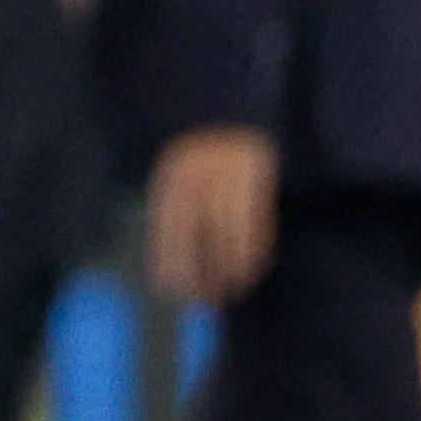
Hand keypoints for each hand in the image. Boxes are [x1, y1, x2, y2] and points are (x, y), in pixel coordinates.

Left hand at [145, 126, 277, 305]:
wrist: (226, 121)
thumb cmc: (197, 162)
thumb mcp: (175, 180)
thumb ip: (172, 216)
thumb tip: (164, 268)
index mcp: (171, 178)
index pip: (168, 226)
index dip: (169, 261)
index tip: (170, 291)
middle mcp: (197, 175)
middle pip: (198, 231)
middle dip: (200, 268)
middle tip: (203, 299)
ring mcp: (227, 175)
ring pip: (228, 229)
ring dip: (229, 266)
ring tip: (229, 293)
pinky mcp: (255, 176)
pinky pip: (255, 221)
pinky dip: (253, 250)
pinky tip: (250, 272)